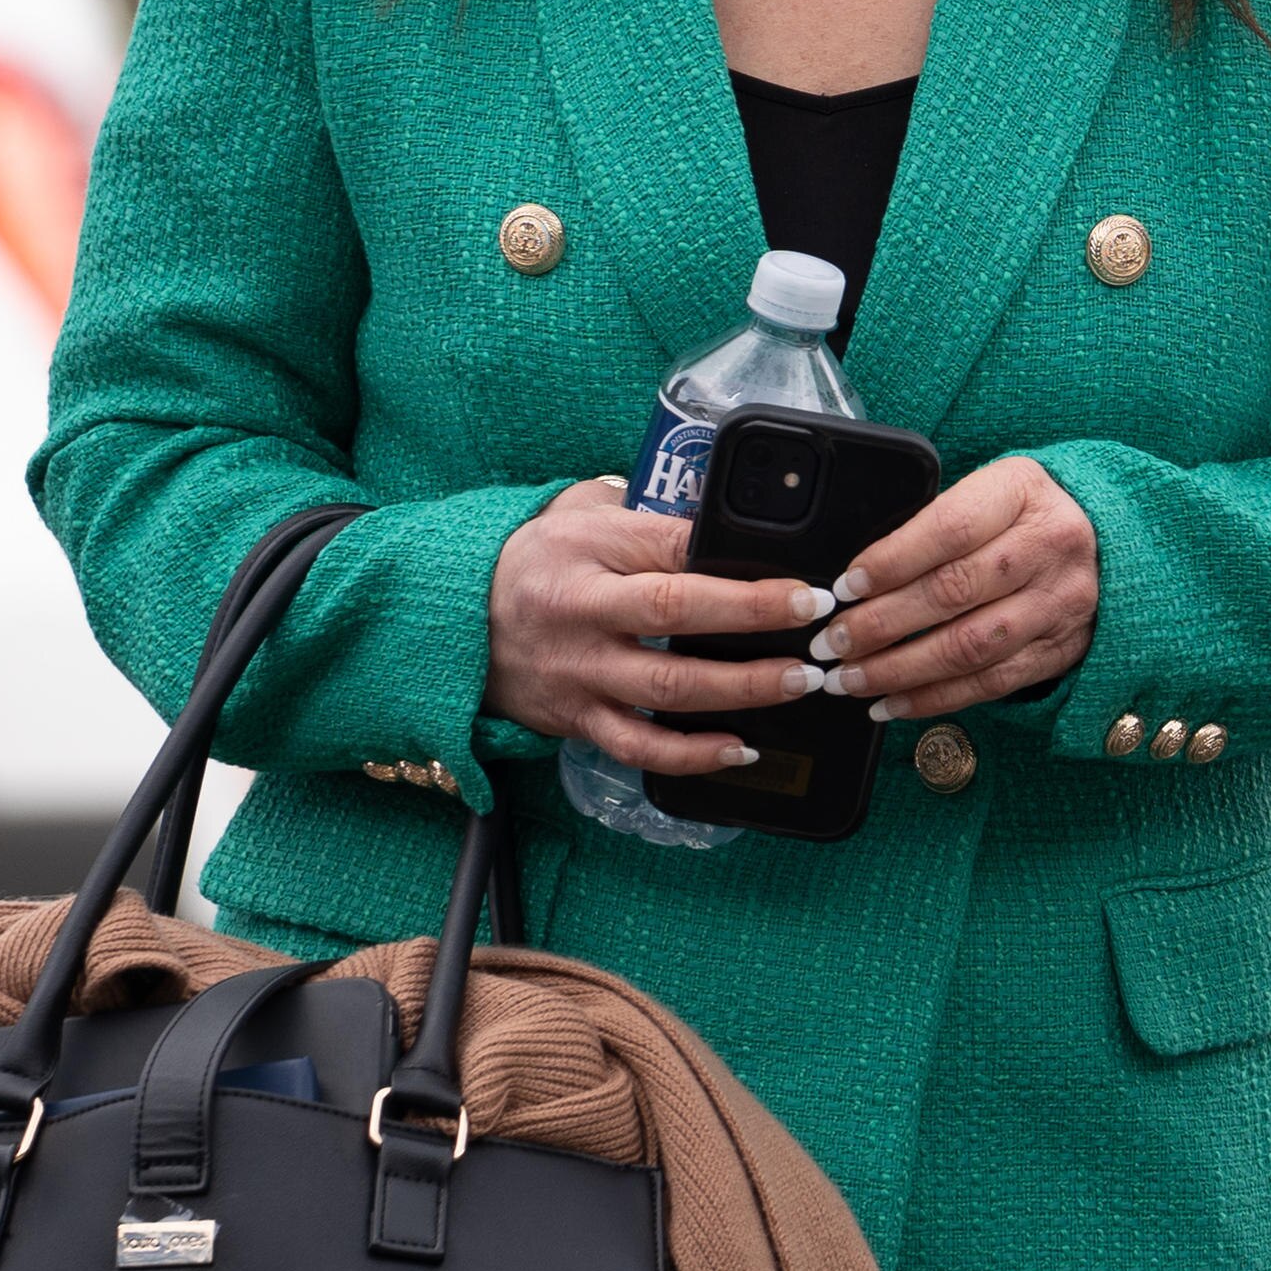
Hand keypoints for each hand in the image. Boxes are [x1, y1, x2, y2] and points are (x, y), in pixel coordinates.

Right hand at [483, 479, 836, 773]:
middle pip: (674, 615)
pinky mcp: (576, 719)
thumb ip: (649, 519)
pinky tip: (743, 749)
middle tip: (817, 622)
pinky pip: (638, 747)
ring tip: (801, 682)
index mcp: (587, 549)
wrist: (453, 618)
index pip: (672, 547)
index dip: (739, 564)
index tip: (801, 578)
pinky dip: (693, 756)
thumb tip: (729, 520)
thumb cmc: (538, 558)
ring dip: (742, 690)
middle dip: (754, 620)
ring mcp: (578, 672)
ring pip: (666, 689)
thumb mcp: (583, 514)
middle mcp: (581, 611)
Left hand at [808, 456, 1103, 720]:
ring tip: (850, 679)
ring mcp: (1060, 603)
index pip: (949, 530)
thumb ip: (936, 522)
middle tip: (832, 643)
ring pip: (969, 647)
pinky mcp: (1061, 649)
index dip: (890, 562)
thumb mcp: (992, 490)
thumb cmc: (1027, 513)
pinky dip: (934, 698)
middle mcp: (1050, 547)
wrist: (1113, 541)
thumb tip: (860, 578)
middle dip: (880, 624)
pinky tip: (891, 703)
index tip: (845, 587)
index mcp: (1024, 493)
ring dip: (899, 670)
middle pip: (954, 592)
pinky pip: (990, 684)